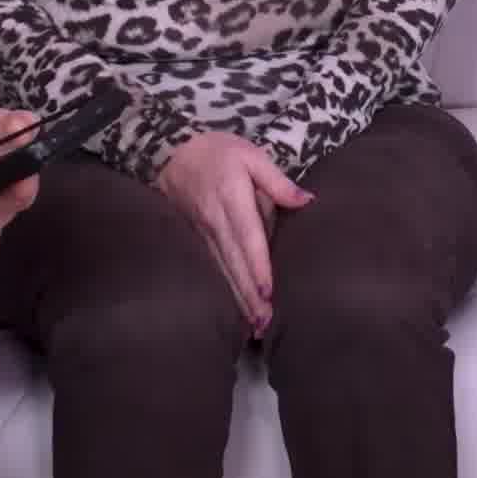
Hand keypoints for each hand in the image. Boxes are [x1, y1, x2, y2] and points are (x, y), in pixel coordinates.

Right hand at [155, 130, 311, 336]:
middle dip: (249, 295)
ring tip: (255, 326)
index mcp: (231, 199)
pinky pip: (214, 269)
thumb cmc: (217, 151)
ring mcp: (204, 233)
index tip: (268, 292)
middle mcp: (215, 221)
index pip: (248, 238)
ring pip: (223, 271)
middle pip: (235, 263)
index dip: (257, 266)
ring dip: (239, 299)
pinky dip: (226, 291)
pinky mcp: (198, 240)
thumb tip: (305, 201)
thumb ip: (277, 181)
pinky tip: (237, 309)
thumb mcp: (250, 154)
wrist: (171, 151)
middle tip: (265, 323)